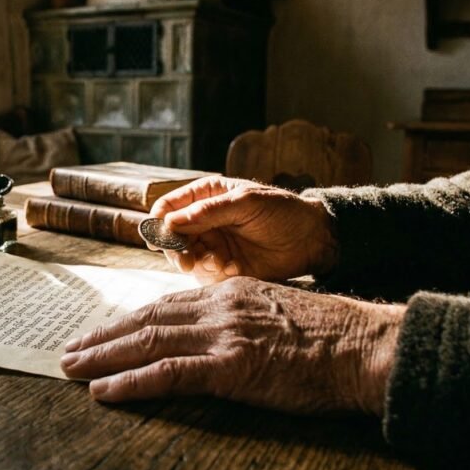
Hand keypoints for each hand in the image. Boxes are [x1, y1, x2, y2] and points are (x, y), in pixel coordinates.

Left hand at [60, 277, 403, 414]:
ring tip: (72, 368)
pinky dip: (131, 382)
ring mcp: (223, 335)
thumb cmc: (331, 338)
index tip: (103, 332)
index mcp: (231, 293)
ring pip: (147, 341)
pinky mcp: (231, 366)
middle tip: (70, 350)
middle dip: (104, 336)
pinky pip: (168, 373)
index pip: (166, 304)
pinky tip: (104, 391)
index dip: (128, 320)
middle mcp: (219, 306)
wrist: (365, 346)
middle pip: (146, 318)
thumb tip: (220, 339)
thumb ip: (244, 321)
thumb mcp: (280, 315)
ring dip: (104, 356)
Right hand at [148, 177, 337, 283]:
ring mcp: (210, 244)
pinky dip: (211, 273)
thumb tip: (171, 221)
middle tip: (185, 259)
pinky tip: (231, 268)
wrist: (310, 240)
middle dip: (173, 247)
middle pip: (169, 235)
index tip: (160, 234)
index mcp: (205, 195)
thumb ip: (209, 212)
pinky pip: (202, 274)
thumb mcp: (245, 203)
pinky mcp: (220, 267)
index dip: (159, 220)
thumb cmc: (281, 212)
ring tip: (214, 262)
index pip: (168, 206)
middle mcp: (202, 220)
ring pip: (182, 256)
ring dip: (192, 262)